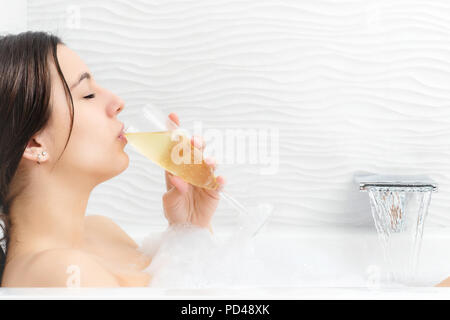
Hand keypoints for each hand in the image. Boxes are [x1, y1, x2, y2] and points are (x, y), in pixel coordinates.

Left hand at [162, 113, 225, 231]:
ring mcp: (204, 178)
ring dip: (209, 160)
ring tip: (207, 162)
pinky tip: (220, 179)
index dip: (174, 132)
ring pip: (209, 163)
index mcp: (176, 168)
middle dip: (195, 143)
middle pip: (195, 151)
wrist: (187, 228)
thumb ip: (174, 189)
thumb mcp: (170, 200)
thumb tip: (176, 178)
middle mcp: (191, 170)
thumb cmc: (175, 210)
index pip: (175, 147)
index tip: (173, 117)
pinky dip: (220, 180)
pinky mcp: (214, 189)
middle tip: (194, 141)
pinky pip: (219, 182)